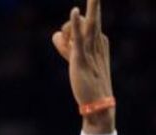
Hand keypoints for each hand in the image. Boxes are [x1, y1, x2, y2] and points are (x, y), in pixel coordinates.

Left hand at [50, 0, 113, 133]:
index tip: (71, 49)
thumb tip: (55, 34)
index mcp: (100, 39)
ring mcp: (91, 47)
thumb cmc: (86, 82)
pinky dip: (74, 24)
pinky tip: (74, 12)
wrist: (97, 104)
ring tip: (70, 57)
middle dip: (87, 10)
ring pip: (78, 26)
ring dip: (67, 39)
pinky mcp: (81, 57)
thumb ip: (65, 45)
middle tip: (90, 15)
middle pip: (86, 18)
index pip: (84, 21)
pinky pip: (78, 37)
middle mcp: (98, 40)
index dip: (72, 30)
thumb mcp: (74, 58)